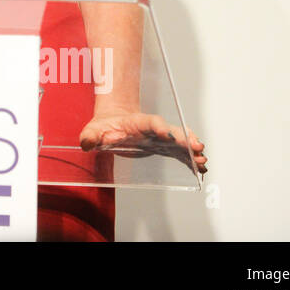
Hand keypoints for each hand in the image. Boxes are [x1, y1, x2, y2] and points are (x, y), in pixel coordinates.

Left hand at [77, 111, 207, 174]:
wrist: (114, 121)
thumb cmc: (104, 126)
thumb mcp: (93, 130)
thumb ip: (90, 136)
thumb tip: (86, 144)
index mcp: (137, 122)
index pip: (151, 122)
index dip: (160, 127)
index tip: (167, 135)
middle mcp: (153, 129)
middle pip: (172, 131)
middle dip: (185, 139)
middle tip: (197, 147)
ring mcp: (160, 138)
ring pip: (180, 142)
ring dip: (192, 151)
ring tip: (203, 161)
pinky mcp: (164, 148)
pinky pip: (180, 153)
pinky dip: (190, 160)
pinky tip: (201, 168)